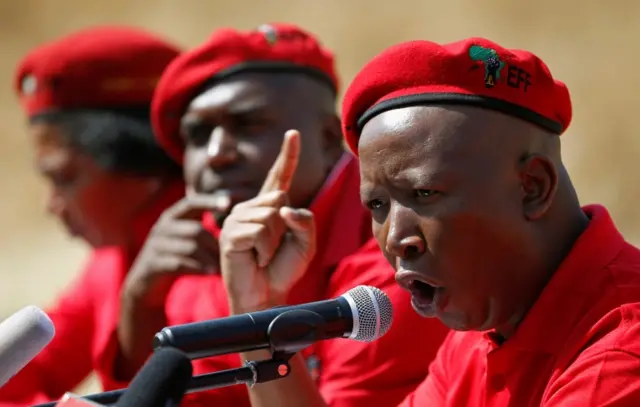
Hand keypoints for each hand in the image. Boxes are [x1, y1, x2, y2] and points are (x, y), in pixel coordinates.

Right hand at [123, 196, 222, 307]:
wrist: (146, 282)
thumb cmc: (176, 256)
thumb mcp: (185, 237)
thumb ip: (202, 227)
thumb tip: (234, 220)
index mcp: (172, 216)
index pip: (191, 202)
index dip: (209, 201)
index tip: (228, 203)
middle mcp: (162, 227)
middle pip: (196, 230)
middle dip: (215, 244)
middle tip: (229, 255)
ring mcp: (155, 245)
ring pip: (189, 248)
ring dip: (209, 259)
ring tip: (222, 267)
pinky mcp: (151, 264)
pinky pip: (179, 264)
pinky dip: (198, 268)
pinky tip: (210, 273)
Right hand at [219, 130, 316, 312]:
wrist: (266, 295)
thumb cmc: (282, 269)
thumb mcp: (306, 243)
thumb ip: (304, 220)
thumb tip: (284, 207)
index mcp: (270, 207)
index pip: (280, 176)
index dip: (287, 155)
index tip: (293, 133)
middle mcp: (251, 208)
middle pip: (279, 200)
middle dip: (286, 227)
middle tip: (274, 249)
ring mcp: (236, 219)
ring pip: (270, 216)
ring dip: (274, 242)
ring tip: (263, 255)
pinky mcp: (229, 234)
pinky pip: (258, 232)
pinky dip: (264, 250)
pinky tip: (255, 260)